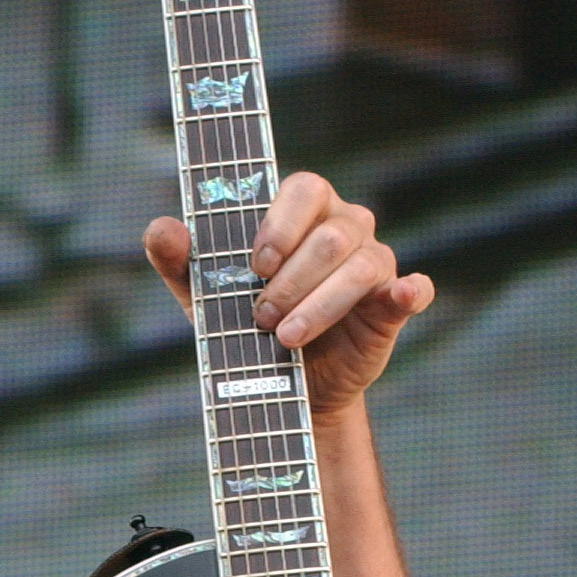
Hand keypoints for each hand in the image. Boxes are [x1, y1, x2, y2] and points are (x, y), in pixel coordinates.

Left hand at [144, 170, 432, 418]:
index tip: (256, 265)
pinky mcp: (393, 304)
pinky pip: (413, 289)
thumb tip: (163, 229)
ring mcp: (375, 263)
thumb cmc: (243, 325)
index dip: (282, 223)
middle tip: (261, 318)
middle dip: (292, 280)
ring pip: (361, 266)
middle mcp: (345, 227)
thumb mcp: (203, 295)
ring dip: (320, 305)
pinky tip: (401, 297)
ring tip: (285, 338)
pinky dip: (410, 290)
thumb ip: (179, 259)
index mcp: (304, 211)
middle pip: (331, 235)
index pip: (306, 188)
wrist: (280, 388)